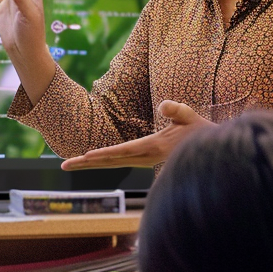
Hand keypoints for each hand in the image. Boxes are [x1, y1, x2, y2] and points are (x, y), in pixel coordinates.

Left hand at [60, 100, 209, 169]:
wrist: (208, 153)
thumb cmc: (200, 132)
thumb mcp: (190, 118)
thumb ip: (177, 111)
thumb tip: (162, 106)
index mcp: (152, 147)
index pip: (123, 150)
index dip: (103, 153)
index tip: (85, 156)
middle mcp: (144, 158)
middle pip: (110, 161)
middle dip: (86, 163)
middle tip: (63, 165)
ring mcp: (143, 161)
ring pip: (112, 163)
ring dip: (90, 164)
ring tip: (69, 164)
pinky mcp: (143, 160)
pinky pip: (118, 161)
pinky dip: (102, 161)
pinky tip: (89, 161)